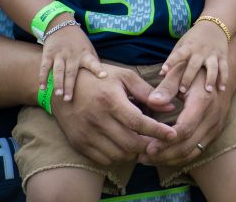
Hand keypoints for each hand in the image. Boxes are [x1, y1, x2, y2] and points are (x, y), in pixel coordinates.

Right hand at [40, 21, 105, 101]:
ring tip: (58, 94)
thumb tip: (103, 79)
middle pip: (71, 72)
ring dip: (57, 83)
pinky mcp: (48, 54)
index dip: (98, 69)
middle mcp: (72, 55)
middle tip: (68, 99)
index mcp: (85, 54)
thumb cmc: (78, 43)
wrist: (61, 25)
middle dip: (70, 86)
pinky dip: (42, 77)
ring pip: (57, 71)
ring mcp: (59, 55)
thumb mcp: (89, 49)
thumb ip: (93, 62)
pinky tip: (42, 87)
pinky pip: (44, 67)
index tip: (104, 76)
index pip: (93, 62)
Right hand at [51, 65, 177, 165]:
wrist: (62, 87)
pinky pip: (104, 159)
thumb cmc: (99, 79)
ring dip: (134, 152)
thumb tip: (169, 106)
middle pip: (130, 143)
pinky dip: (119, 156)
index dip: (157, 131)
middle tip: (158, 141)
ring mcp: (86, 134)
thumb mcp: (124, 77)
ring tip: (141, 141)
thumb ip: (147, 92)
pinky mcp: (79, 144)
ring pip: (118, 155)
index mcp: (110, 100)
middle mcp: (96, 119)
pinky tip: (124, 145)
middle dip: (149, 145)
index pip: (138, 122)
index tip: (173, 134)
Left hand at [140, 76, 235, 166]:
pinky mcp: (214, 133)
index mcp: (203, 102)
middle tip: (141, 157)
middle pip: (188, 145)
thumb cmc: (194, 72)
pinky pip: (197, 151)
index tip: (147, 147)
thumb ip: (166, 87)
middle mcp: (212, 117)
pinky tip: (162, 156)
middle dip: (163, 155)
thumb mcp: (180, 73)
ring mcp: (215, 127)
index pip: (185, 128)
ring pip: (192, 152)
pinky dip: (179, 157)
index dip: (165, 140)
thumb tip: (152, 101)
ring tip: (147, 159)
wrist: (219, 75)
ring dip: (169, 159)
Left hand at [162, 20, 229, 93]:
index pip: (178, 54)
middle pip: (194, 65)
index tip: (164, 70)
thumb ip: (173, 58)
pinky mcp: (222, 56)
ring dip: (210, 79)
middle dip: (188, 77)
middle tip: (182, 90)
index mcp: (188, 47)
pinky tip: (222, 89)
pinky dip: (224, 78)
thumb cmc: (193, 38)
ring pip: (212, 67)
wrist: (214, 25)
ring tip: (208, 91)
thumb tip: (161, 75)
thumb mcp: (182, 44)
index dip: (171, 61)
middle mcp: (200, 51)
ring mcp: (212, 54)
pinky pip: (224, 68)